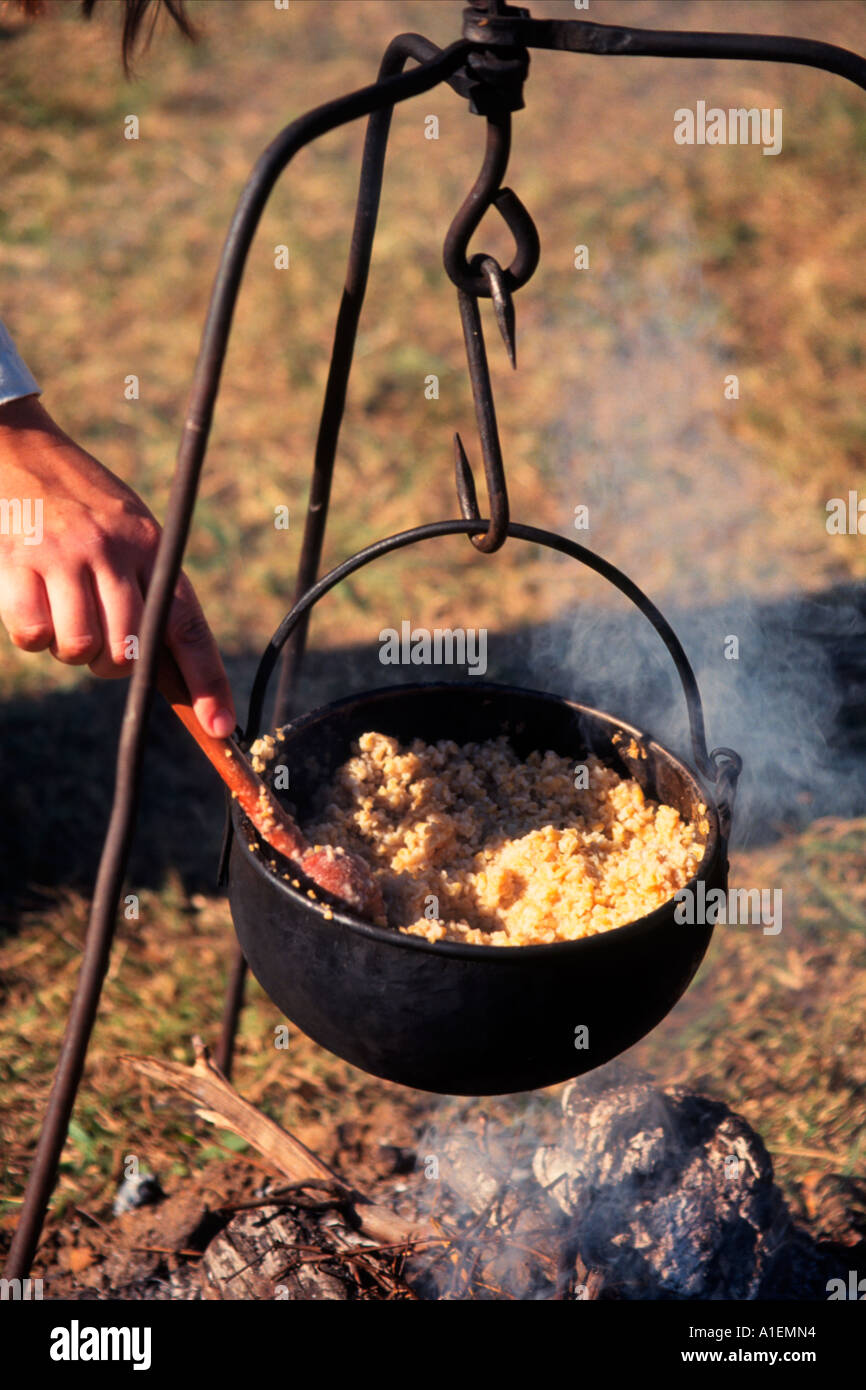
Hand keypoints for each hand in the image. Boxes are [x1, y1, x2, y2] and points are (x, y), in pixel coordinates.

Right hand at [0, 394, 235, 737]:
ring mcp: (66, 556)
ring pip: (81, 650)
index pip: (189, 627)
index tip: (220, 727)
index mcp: (153, 548)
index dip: (207, 682)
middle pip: (129, 653)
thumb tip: (171, 670)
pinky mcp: (18, 561)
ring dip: (71, 650)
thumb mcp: (131, 530)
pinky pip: (32, 635)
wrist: (19, 446)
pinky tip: (31, 602)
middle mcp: (115, 552)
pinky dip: (32, 636)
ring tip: (63, 611)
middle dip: (115, 668)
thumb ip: (150, 587)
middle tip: (100, 641)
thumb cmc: (83, 501)